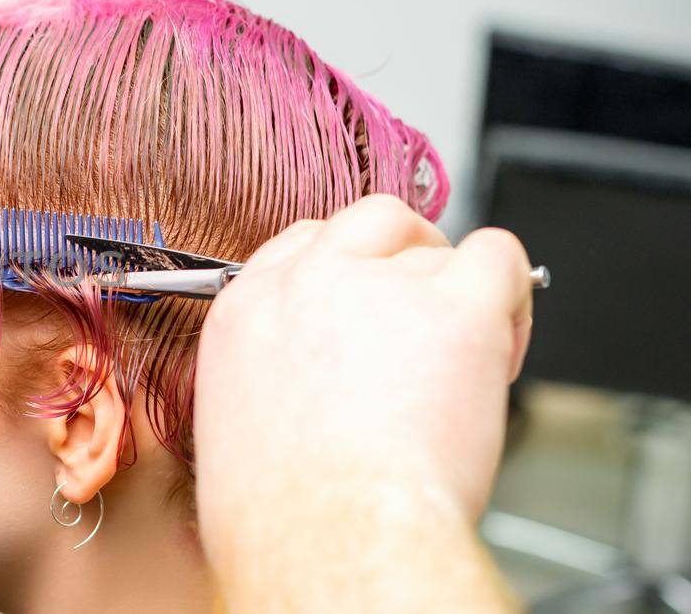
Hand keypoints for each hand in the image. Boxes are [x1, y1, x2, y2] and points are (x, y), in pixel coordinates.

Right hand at [193, 195, 532, 610]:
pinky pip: (500, 258)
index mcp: (247, 311)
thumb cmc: (288, 513)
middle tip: (426, 312)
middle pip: (373, 220)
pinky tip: (499, 350)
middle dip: (407, 255)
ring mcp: (384, 286)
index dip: (348, 270)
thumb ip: (278, 373)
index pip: (302, 243)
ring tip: (466, 371)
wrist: (329, 532)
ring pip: (445, 252)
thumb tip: (322, 379)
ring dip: (462, 299)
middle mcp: (309, 282)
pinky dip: (513, 297)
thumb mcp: (239, 425)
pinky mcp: (456, 307)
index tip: (368, 302)